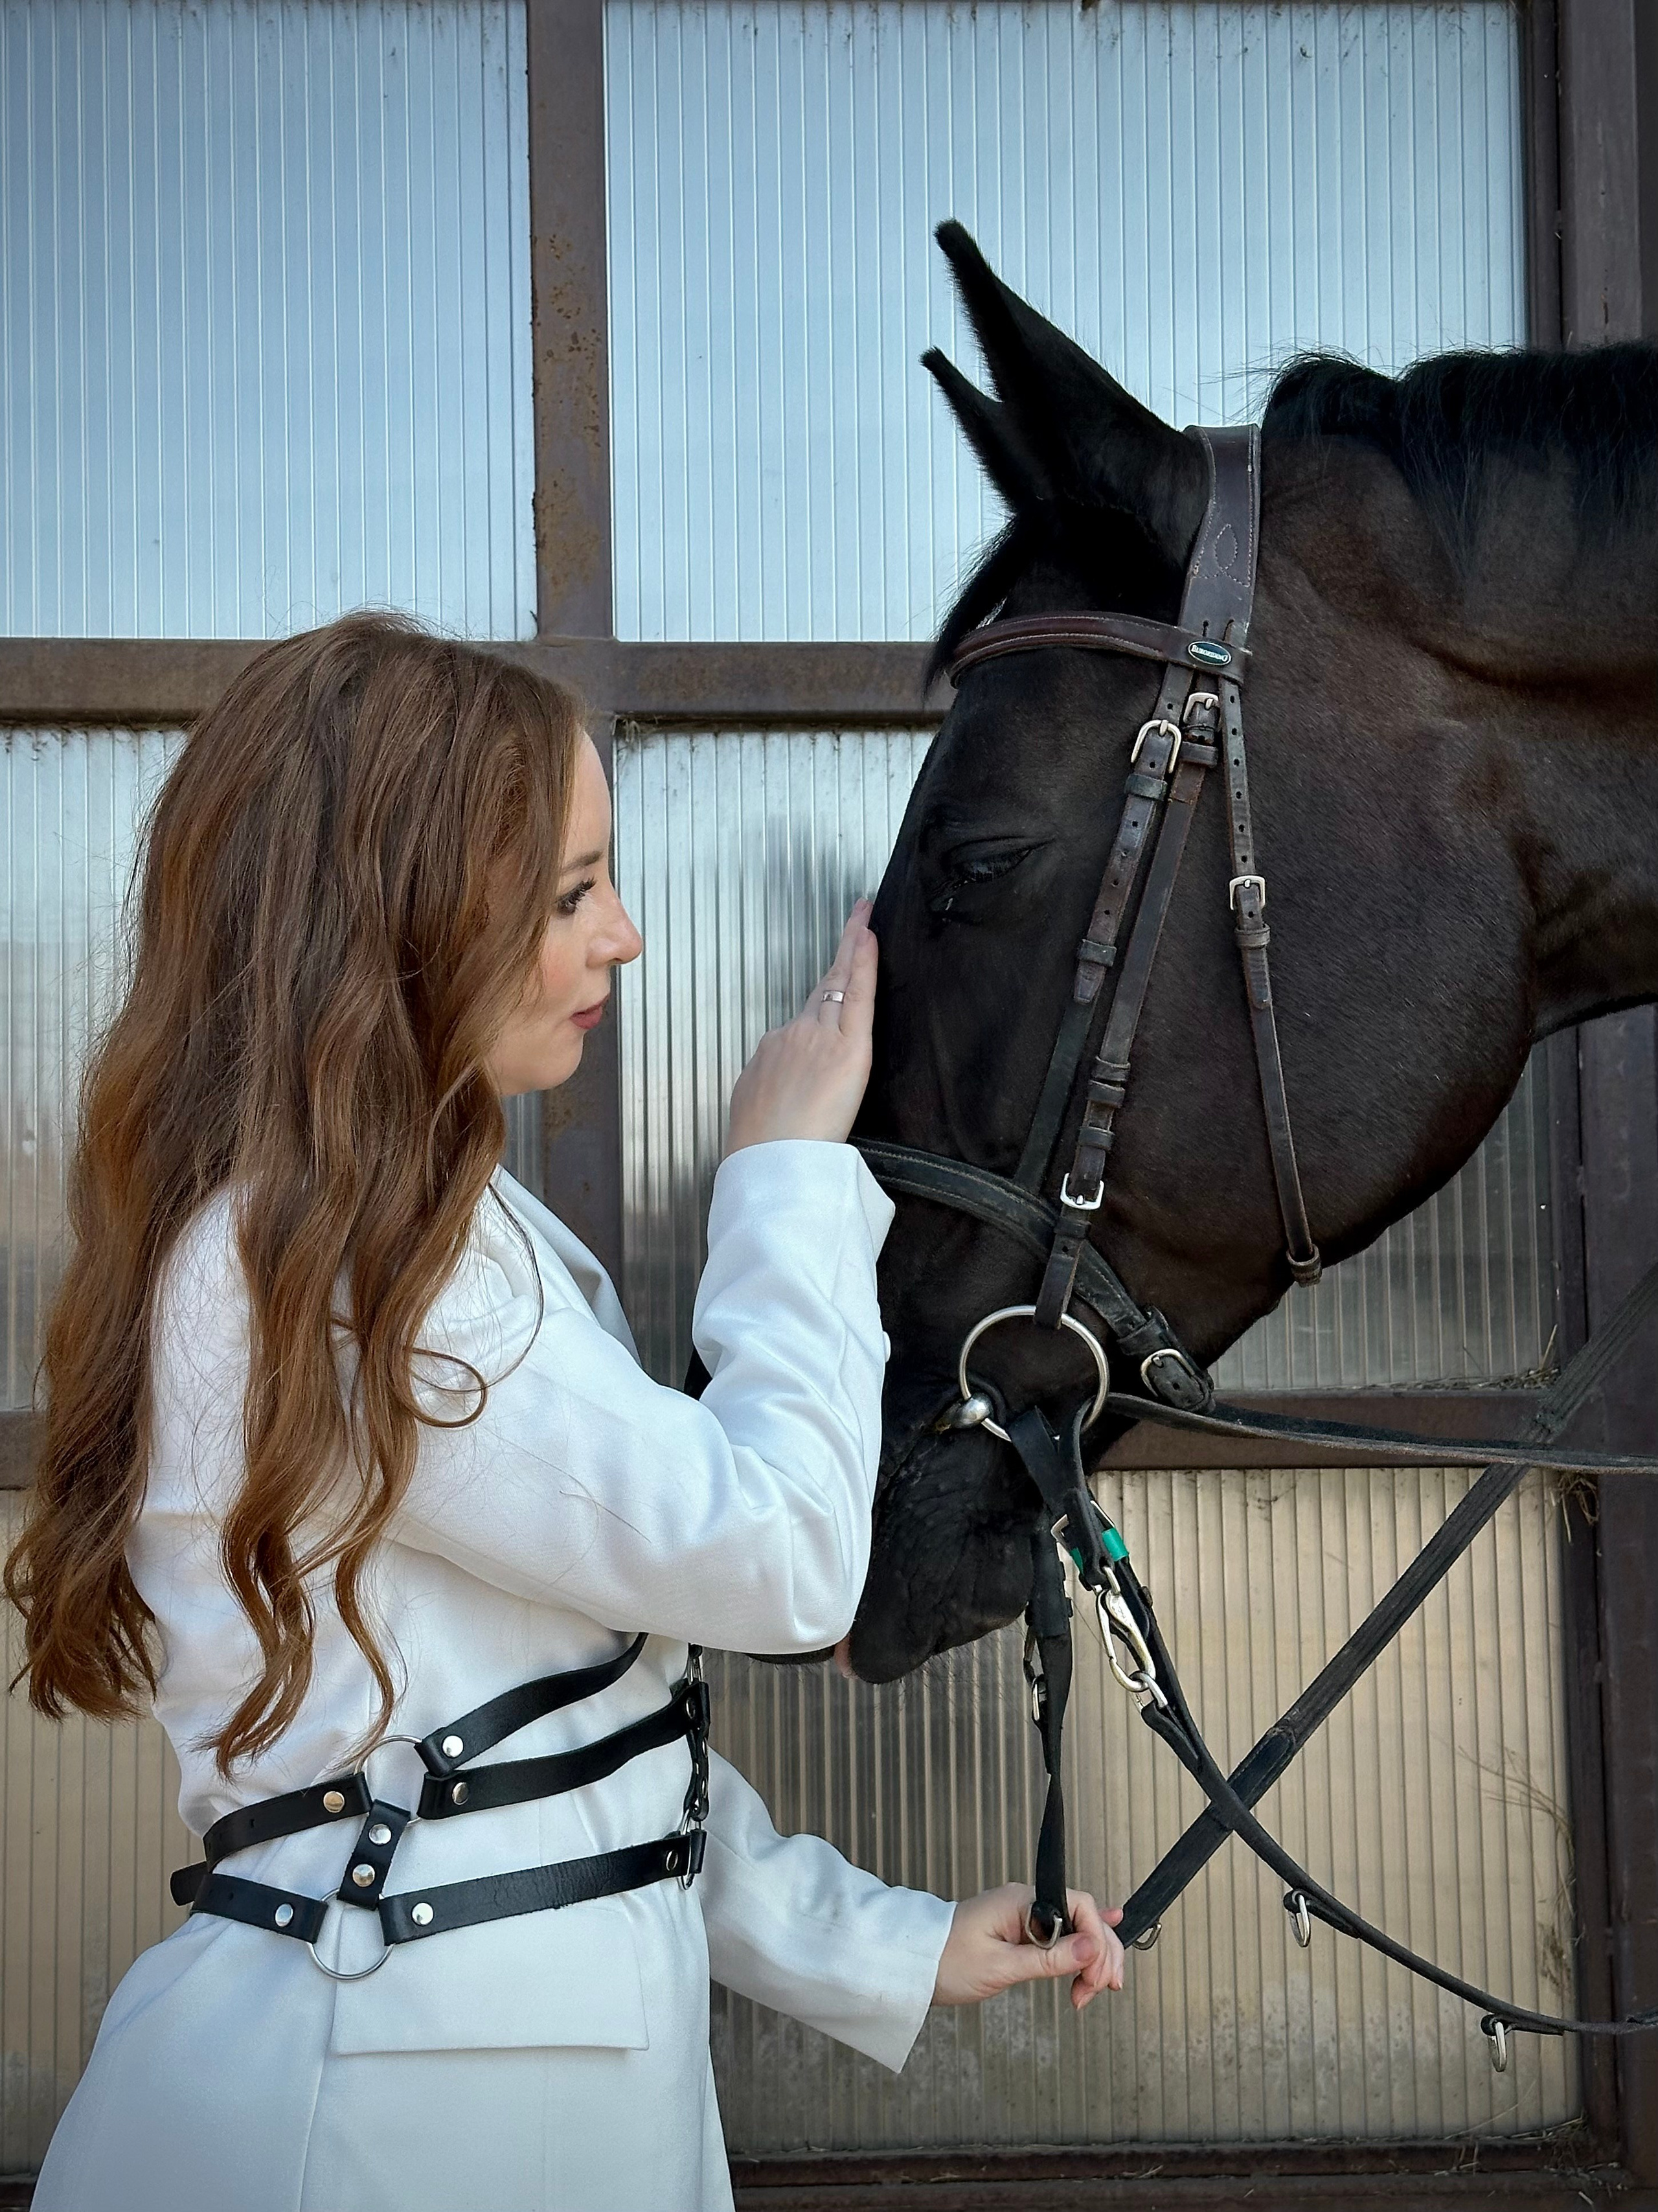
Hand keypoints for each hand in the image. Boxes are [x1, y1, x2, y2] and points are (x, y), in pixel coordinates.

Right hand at [723, 901, 877, 1154]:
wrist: (770, 1159)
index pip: (806, 1016)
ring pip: (840, 984)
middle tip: (856, 916)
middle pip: (823, 988)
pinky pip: (857, 997)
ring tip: (865, 917)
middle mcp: (794, 1035)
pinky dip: (862, 963)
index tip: (830, 968)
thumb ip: (770, 1081)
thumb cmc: (761, 1146)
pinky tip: (868, 938)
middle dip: (842, 951)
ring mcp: (819, 1036)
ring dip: (854, 947)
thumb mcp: (753, 1104)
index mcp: (773, 1051)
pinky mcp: (847, 1047)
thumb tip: (779, 1078)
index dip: (821, 987)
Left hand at [931, 1883, 1123, 2014]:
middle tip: (1098, 1990)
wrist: (915, 1964)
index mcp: (1021, 1900)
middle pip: (1083, 1917)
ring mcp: (1024, 1915)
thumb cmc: (947, 1962)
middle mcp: (1026, 1901)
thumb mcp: (1000, 1967)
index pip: (1079, 1907)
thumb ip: (1048, 1958)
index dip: (1096, 1942)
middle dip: (1099, 1954)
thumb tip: (1091, 1948)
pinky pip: (1060, 1933)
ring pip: (1075, 1929)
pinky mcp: (1020, 1931)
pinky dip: (1081, 1945)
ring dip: (1091, 1958)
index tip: (1096, 1978)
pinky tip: (1101, 1944)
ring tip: (1091, 1989)